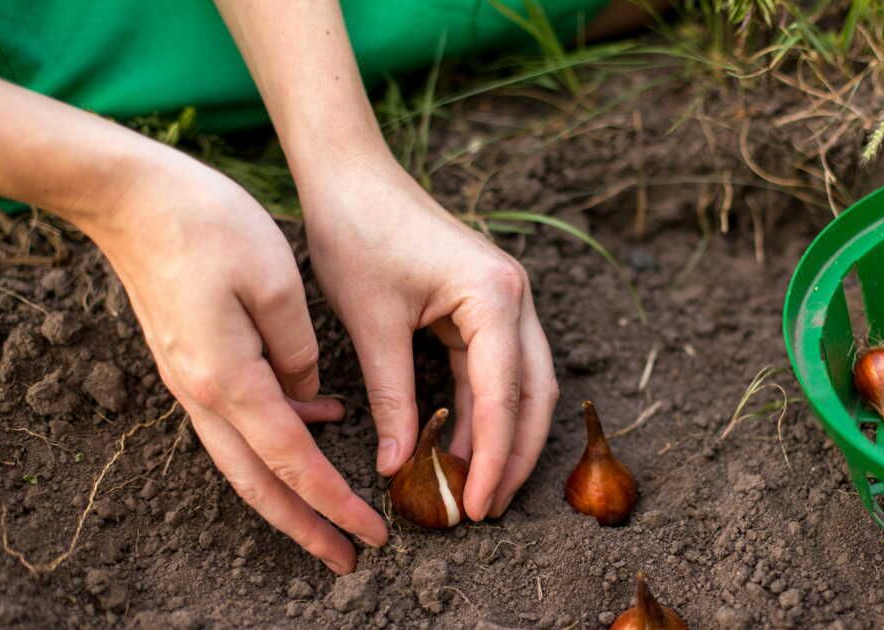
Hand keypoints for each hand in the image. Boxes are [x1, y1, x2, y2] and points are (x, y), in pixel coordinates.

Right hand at [89, 151, 386, 573]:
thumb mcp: (275, 281)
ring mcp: (191, 379)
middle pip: (259, 482)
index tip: (372, 535)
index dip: (334, 504)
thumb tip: (310, 394)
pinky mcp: (192, 361)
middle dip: (305, 526)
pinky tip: (320, 416)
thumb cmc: (207, 224)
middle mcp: (203, 393)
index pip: (293, 462)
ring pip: (244, 458)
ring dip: (289, 491)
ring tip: (333, 513)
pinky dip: (278, 434)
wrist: (130, 195)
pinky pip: (239, 417)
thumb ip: (299, 349)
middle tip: (348, 558)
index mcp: (230, 379)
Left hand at [300, 159, 558, 520]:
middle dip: (515, 455)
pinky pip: (495, 368)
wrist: (350, 173)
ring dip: (503, 435)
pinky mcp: (485, 303)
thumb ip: (393, 398)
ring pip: (522, 384)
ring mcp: (505, 299)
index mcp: (494, 296)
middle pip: (534, 393)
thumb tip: (399, 466)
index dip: (494, 457)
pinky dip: (482, 409)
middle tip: (487, 508)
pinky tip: (460, 445)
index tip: (479, 505)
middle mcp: (515, 296)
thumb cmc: (356, 233)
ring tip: (475, 487)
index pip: (504, 395)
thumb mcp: (371, 324)